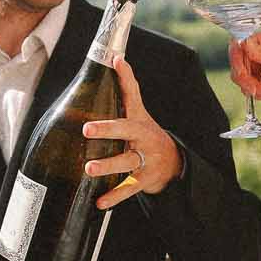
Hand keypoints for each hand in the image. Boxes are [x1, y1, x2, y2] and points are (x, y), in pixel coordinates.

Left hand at [81, 57, 182, 208]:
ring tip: (88, 168)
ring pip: (126, 162)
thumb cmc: (146, 133)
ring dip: (108, 166)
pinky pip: (128, 189)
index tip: (116, 61)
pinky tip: (99, 202)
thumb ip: (126, 90)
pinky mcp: (146, 180)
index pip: (133, 93)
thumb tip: (114, 58)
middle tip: (86, 129)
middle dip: (107, 129)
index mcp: (139, 118)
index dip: (125, 77)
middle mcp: (144, 137)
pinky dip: (114, 197)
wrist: (173, 163)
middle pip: (127, 131)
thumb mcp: (138, 113)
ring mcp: (146, 159)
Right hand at [227, 31, 260, 100]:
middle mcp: (255, 51)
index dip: (236, 59)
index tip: (240, 72)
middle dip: (247, 80)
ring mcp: (255, 65)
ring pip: (241, 78)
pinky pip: (248, 87)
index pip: (239, 45)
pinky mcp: (255, 79)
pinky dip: (258, 92)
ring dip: (254, 88)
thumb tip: (244, 43)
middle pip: (238, 64)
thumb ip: (260, 53)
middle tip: (255, 90)